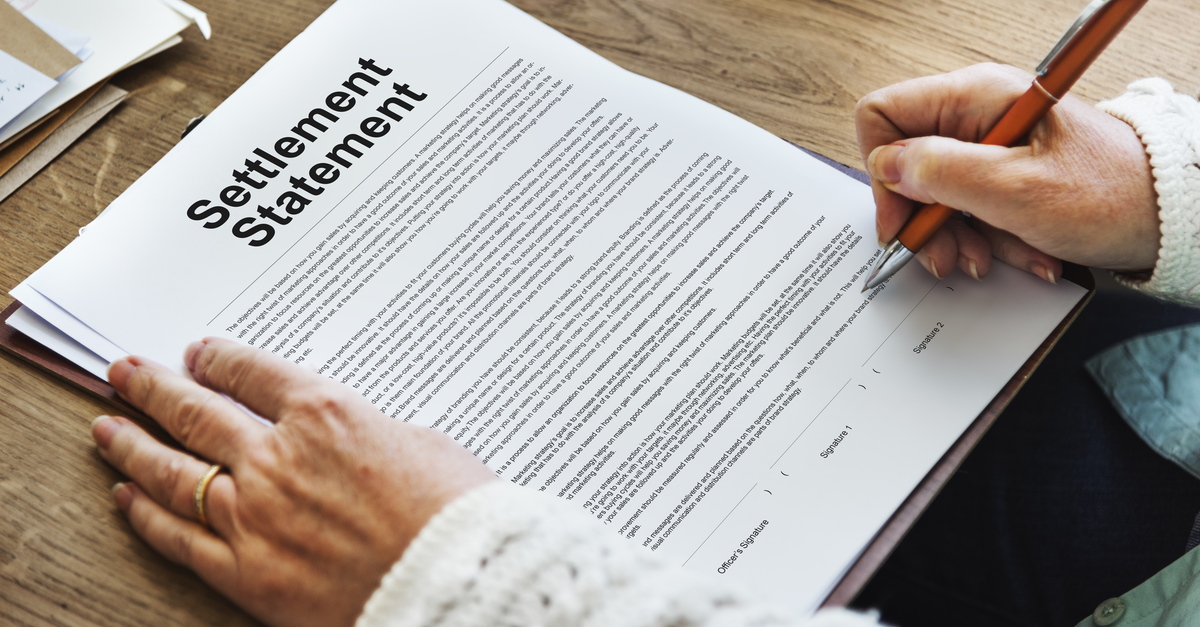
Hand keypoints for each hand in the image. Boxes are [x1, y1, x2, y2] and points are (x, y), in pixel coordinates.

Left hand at [90, 338, 495, 626]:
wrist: (453, 581)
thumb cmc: (453, 513)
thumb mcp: (423, 444)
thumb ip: (370, 432)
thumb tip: (351, 436)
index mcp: (325, 414)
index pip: (252, 372)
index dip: (218, 359)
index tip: (199, 353)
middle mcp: (277, 458)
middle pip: (196, 412)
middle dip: (154, 388)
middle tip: (125, 372)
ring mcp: (254, 516)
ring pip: (173, 471)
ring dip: (133, 444)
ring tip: (107, 429)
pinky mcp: (247, 573)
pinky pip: (181, 538)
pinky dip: (147, 515)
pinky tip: (127, 498)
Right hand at [855, 62, 1159, 281]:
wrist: (1170, 215)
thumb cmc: (1110, 194)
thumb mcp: (1015, 190)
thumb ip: (942, 173)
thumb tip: (888, 167)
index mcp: (975, 98)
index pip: (884, 116)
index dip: (883, 171)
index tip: (902, 219)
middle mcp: (976, 114)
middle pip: (909, 164)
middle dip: (926, 219)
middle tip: (947, 255)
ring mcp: (990, 145)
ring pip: (937, 194)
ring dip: (960, 236)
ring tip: (992, 258)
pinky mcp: (1004, 172)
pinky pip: (971, 208)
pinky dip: (989, 238)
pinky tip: (1020, 253)